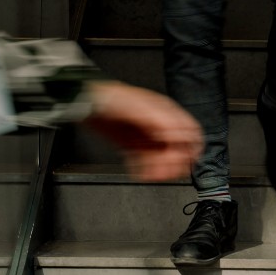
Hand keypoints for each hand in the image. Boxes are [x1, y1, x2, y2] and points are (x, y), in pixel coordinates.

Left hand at [86, 81, 203, 182]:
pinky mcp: (132, 145)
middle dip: (174, 164)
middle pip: (178, 150)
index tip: (181, 162)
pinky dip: (145, 170)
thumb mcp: (141, 108)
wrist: (85, 102)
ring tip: (150, 176)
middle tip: (164, 172)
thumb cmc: (112, 98)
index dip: (189, 149)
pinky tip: (141, 173)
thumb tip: (178, 137)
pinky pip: (145, 162)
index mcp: (166, 114)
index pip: (190, 134)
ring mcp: (145, 136)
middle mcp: (158, 126)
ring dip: (159, 170)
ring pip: (162, 159)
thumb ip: (162, 121)